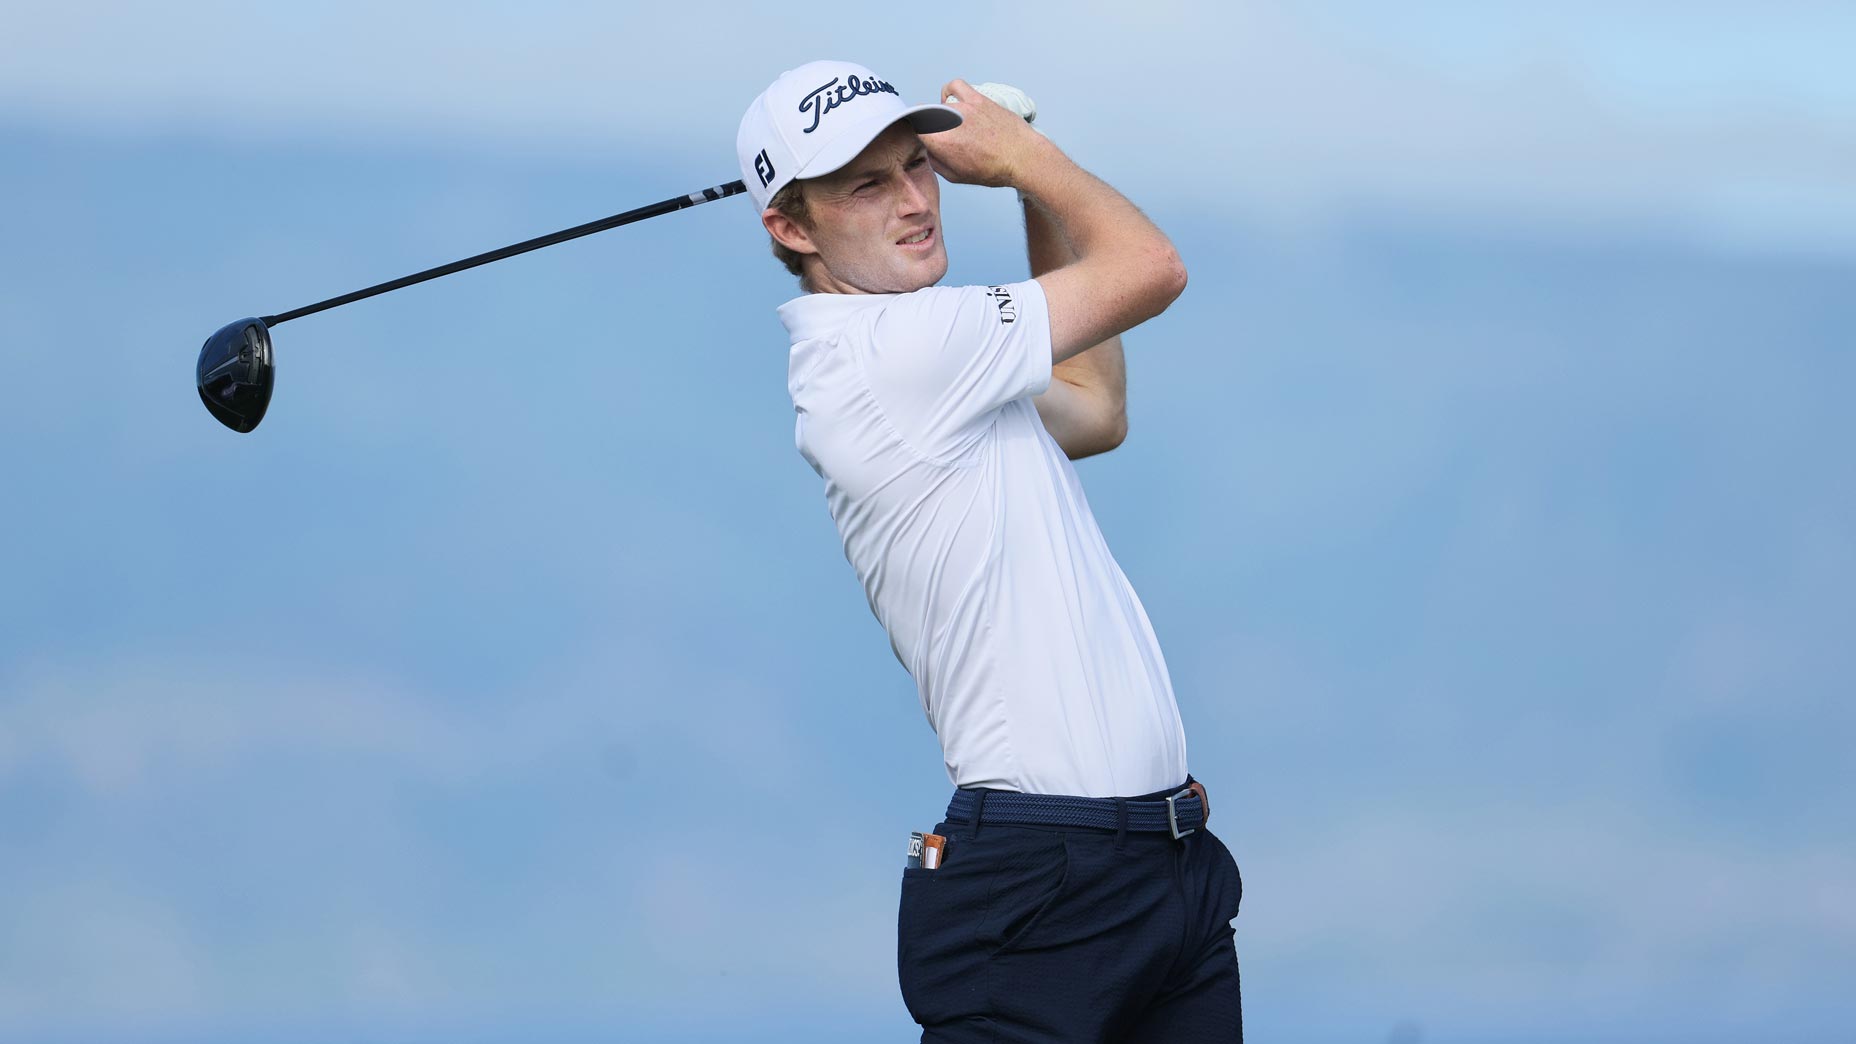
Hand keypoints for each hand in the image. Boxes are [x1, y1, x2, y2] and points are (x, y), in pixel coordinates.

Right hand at [922, 78, 1046, 188]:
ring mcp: (963, 107)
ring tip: (956, 127)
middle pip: (926, 117)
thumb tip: (929, 149)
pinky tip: (954, 103)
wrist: (1021, 157)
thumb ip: (936, 162)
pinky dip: (949, 92)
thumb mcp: (957, 176)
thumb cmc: (994, 169)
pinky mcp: (977, 98)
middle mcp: (949, 121)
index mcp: (941, 142)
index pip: (914, 128)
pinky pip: (954, 86)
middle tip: (944, 139)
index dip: (916, 134)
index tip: (922, 138)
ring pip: (940, 105)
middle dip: (930, 127)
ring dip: (942, 115)